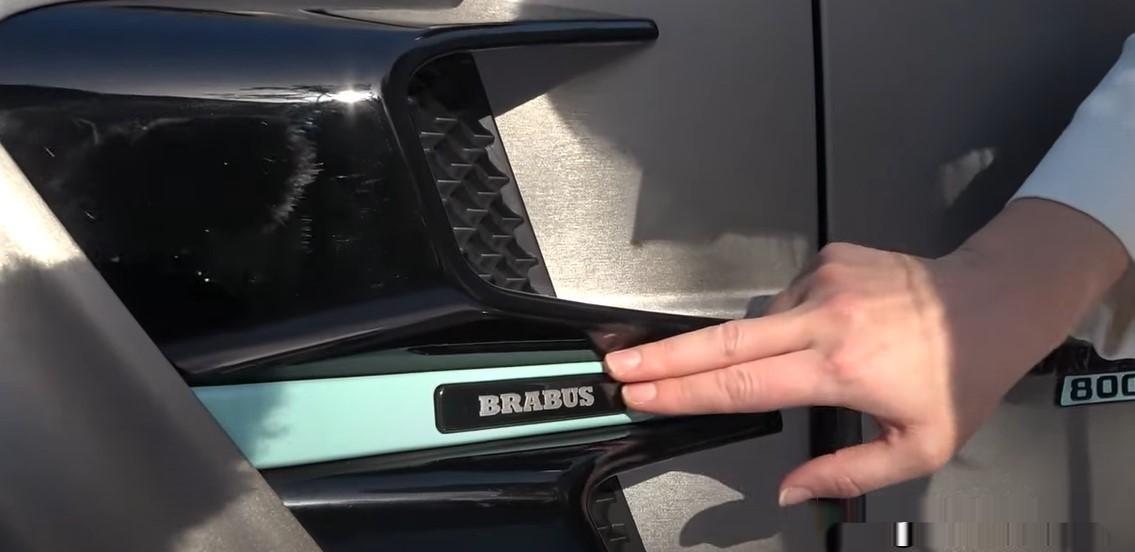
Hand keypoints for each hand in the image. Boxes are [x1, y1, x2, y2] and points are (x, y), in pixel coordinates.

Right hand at [604, 199, 1127, 505]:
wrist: (994, 297)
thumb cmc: (960, 376)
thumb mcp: (919, 447)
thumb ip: (847, 474)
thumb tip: (789, 490)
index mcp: (841, 367)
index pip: (743, 385)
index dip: (684, 392)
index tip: (642, 393)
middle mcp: (823, 317)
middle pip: (723, 342)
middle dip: (663, 357)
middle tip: (618, 365)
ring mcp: (822, 279)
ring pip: (758, 321)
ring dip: (758, 347)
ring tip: (822, 361)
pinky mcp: (827, 255)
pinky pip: (786, 297)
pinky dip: (791, 320)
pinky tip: (831, 330)